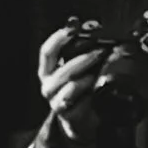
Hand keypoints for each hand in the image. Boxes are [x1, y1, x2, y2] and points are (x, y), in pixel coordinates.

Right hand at [37, 19, 125, 142]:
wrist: (82, 120)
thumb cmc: (81, 90)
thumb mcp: (80, 68)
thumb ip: (84, 49)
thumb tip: (94, 26)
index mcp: (48, 70)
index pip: (47, 51)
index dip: (58, 38)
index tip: (73, 28)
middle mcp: (48, 85)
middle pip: (61, 68)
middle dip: (82, 58)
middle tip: (100, 50)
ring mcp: (56, 101)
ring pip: (68, 84)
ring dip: (85, 73)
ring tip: (100, 65)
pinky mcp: (67, 114)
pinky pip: (76, 101)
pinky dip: (86, 91)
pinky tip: (95, 85)